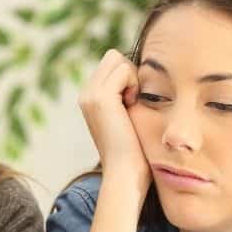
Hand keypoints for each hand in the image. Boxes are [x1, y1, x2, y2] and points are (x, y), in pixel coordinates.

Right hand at [78, 49, 150, 195]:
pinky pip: (124, 68)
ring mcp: (90, 95)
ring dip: (133, 78)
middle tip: (134, 102)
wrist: (125, 173)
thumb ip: (128, 97)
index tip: (133, 103)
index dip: (129, 77)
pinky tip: (132, 105)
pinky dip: (134, 83)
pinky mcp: (100, 97)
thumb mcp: (129, 119)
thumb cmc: (135, 152)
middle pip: (114, 57)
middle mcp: (86, 94)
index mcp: (90, 99)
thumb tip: (146, 76)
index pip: (112, 64)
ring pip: (118, 60)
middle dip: (130, 73)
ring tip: (132, 105)